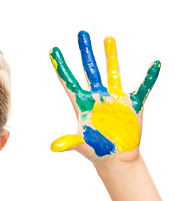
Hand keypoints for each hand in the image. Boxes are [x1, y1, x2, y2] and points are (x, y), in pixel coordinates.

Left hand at [49, 31, 160, 165]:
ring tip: (108, 38)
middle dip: (86, 53)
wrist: (116, 159)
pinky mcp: (132, 106)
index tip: (53, 50)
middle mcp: (97, 98)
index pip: (69, 82)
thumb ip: (70, 143)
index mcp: (82, 106)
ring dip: (111, 56)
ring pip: (112, 73)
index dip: (61, 67)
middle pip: (90, 71)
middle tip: (81, 33)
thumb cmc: (96, 152)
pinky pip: (143, 88)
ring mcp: (114, 100)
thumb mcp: (82, 147)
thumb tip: (54, 147)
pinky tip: (155, 64)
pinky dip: (149, 77)